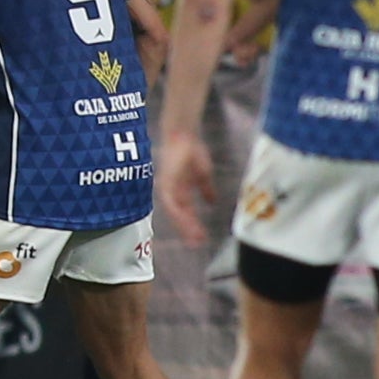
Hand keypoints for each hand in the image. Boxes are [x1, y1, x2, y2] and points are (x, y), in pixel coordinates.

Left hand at [156, 128, 218, 246]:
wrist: (183, 134)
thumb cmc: (192, 150)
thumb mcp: (203, 173)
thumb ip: (206, 189)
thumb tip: (212, 203)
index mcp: (181, 191)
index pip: (187, 213)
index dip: (193, 225)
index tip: (201, 239)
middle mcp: (173, 191)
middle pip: (180, 216)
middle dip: (188, 230)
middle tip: (197, 244)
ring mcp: (168, 187)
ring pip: (175, 212)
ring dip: (184, 225)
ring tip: (194, 236)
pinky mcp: (165, 181)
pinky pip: (170, 200)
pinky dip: (177, 211)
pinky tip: (184, 220)